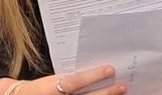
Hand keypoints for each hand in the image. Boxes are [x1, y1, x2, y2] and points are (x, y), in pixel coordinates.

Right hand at [0, 65, 126, 94]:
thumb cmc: (38, 89)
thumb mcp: (50, 80)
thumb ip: (68, 77)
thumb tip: (94, 67)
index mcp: (50, 89)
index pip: (74, 82)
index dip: (93, 76)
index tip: (110, 69)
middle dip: (106, 92)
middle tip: (123, 84)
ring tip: (121, 91)